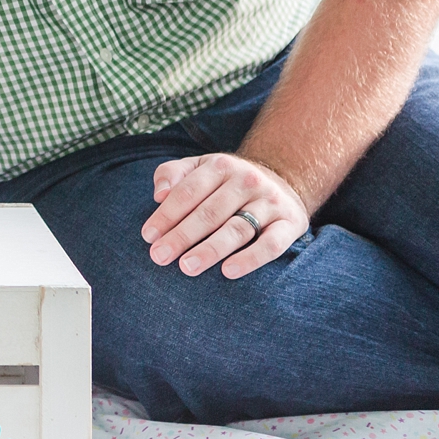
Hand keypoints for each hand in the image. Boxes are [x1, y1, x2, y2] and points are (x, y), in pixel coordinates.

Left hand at [141, 152, 308, 278]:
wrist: (280, 182)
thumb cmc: (226, 182)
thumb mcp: (198, 168)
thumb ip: (172, 174)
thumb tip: (159, 194)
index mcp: (219, 166)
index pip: (187, 192)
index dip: (166, 215)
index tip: (148, 236)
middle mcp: (246, 181)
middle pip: (209, 212)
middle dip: (181, 236)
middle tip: (159, 256)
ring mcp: (270, 202)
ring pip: (237, 229)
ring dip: (210, 249)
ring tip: (187, 267)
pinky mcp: (290, 224)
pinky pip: (270, 245)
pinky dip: (250, 258)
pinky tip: (228, 271)